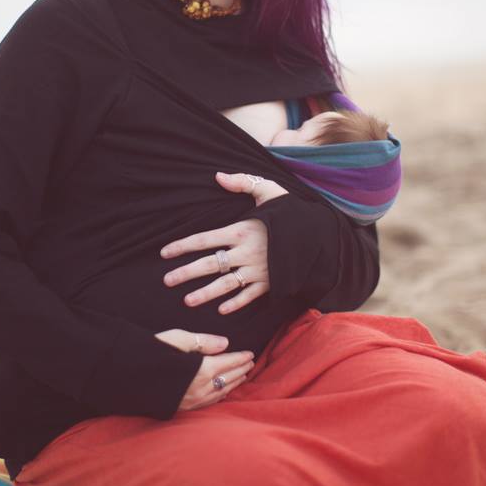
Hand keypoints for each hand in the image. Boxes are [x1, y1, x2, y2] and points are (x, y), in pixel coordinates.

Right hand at [154, 327, 255, 410]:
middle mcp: (200, 388)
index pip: (227, 363)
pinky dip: (221, 395)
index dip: (239, 358)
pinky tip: (223, 392)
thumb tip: (225, 343)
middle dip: (240, 370)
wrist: (127, 376)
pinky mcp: (184, 408)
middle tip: (251, 363)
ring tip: (242, 376)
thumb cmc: (152, 352)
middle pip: (227, 378)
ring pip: (220, 392)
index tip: (250, 354)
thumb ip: (202, 342)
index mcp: (200, 370)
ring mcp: (192, 400)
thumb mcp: (177, 339)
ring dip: (234, 383)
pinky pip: (209, 403)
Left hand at [160, 171, 287, 314]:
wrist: (320, 235)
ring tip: (187, 300)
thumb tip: (217, 176)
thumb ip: (242, 183)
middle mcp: (246, 252)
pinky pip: (249, 296)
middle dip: (186, 273)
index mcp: (242, 229)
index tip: (164, 253)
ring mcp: (258, 270)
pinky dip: (235, 303)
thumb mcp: (269, 190)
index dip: (182, 246)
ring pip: (225, 285)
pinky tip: (221, 309)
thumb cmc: (292, 211)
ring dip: (205, 294)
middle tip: (166, 280)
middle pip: (210, 264)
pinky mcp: (271, 283)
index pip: (204, 239)